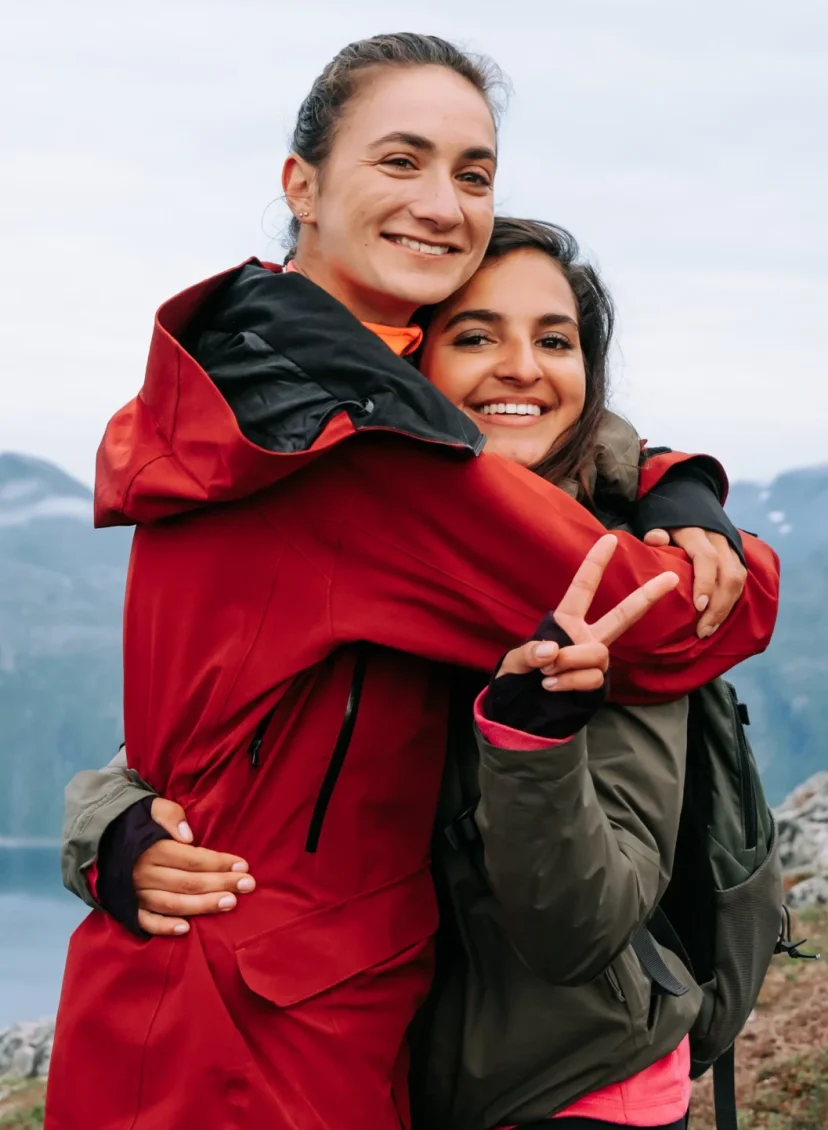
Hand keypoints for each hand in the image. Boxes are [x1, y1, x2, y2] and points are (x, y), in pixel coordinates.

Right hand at [133, 797, 255, 936]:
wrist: (103, 838)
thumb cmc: (138, 822)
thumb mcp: (154, 808)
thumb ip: (171, 816)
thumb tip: (188, 836)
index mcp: (152, 849)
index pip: (192, 859)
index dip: (219, 862)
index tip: (243, 865)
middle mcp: (144, 874)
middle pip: (188, 883)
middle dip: (221, 884)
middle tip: (248, 885)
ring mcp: (135, 894)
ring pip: (173, 904)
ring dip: (203, 906)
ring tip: (231, 903)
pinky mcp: (127, 909)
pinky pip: (146, 922)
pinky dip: (164, 927)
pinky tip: (187, 929)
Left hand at [497, 534, 678, 691]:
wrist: (526, 711)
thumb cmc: (519, 678)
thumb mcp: (515, 663)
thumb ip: (529, 654)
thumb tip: (550, 651)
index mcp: (565, 621)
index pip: (582, 588)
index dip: (595, 563)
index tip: (609, 538)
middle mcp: (586, 637)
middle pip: (622, 615)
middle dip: (646, 597)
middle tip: (671, 578)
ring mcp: (595, 660)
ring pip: (597, 654)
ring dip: (569, 662)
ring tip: (547, 674)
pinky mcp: (597, 682)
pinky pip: (591, 678)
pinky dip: (569, 683)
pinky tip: (552, 688)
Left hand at [643, 527, 745, 637]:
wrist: (690, 501)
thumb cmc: (667, 521)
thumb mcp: (656, 523)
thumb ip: (655, 534)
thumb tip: (657, 540)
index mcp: (697, 532)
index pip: (707, 558)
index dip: (705, 583)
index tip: (698, 606)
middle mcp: (719, 539)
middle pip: (729, 574)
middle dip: (719, 606)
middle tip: (702, 631)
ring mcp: (731, 547)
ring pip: (739, 580)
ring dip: (726, 608)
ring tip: (707, 630)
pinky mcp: (737, 555)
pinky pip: (740, 581)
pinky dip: (730, 602)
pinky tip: (716, 620)